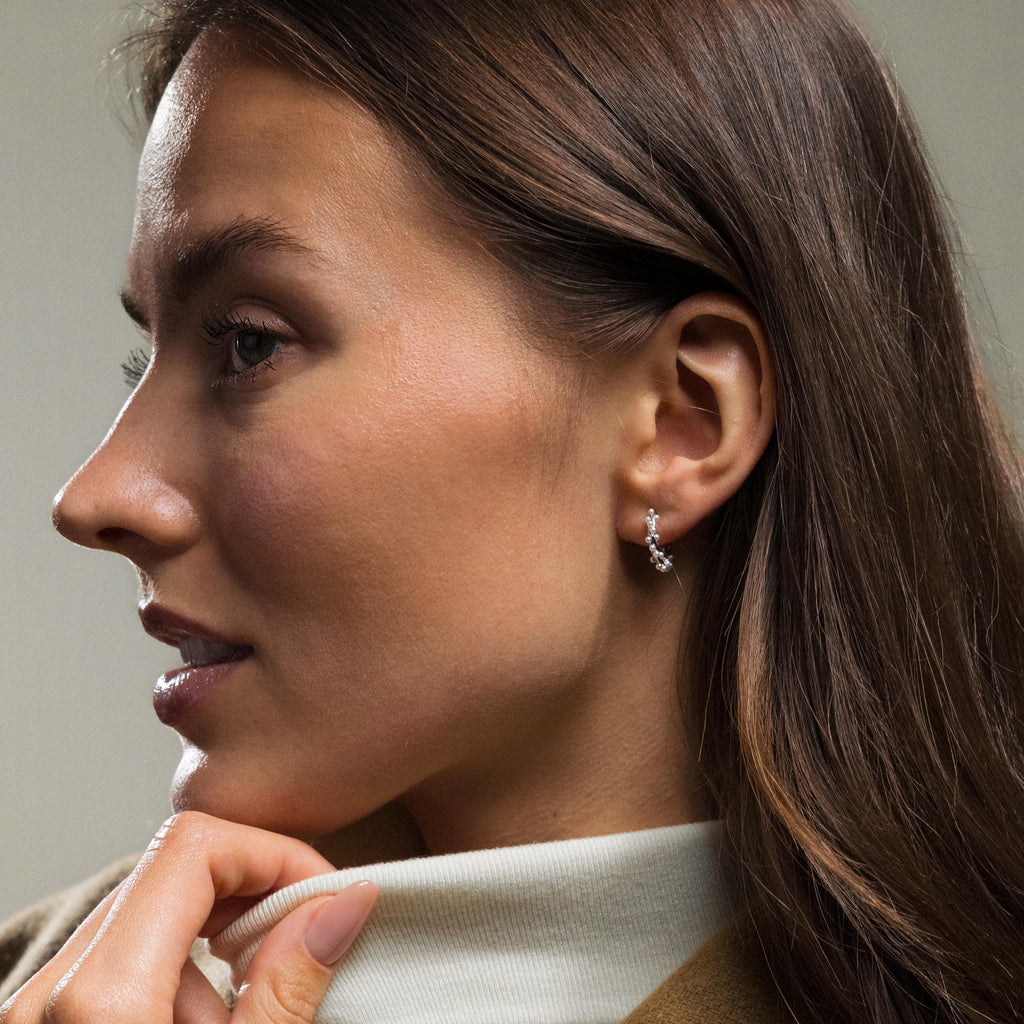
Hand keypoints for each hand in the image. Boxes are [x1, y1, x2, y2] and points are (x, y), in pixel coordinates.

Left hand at [0, 811, 377, 1023]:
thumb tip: (343, 900)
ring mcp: (33, 1011)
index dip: (272, 854)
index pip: (193, 846)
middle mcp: (48, 992)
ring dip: (215, 949)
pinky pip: (117, 962)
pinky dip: (176, 979)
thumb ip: (288, 985)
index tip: (322, 896)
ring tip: (246, 1019)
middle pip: (170, 872)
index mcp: (97, 1002)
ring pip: (147, 917)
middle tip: (301, 952)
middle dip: (251, 900)